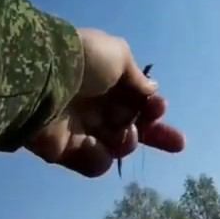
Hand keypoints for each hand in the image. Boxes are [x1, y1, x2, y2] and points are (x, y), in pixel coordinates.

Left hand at [26, 28, 185, 176]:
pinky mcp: (65, 151)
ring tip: (121, 133)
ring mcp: (81, 130)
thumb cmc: (83, 61)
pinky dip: (98, 157)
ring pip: (118, 147)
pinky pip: (94, 163)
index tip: (158, 108)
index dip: (153, 108)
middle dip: (158, 135)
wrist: (41, 79)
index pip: (137, 101)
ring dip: (126, 141)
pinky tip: (94, 144)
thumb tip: (151, 90)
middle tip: (177, 144)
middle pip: (133, 127)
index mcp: (106, 83)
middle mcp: (95, 107)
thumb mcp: (118, 55)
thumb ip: (138, 77)